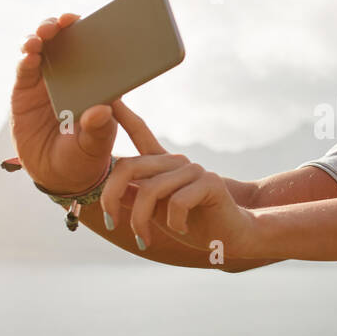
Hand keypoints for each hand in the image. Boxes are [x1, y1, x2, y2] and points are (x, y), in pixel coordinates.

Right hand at [11, 14, 139, 193]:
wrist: (57, 175)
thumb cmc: (84, 156)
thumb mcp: (95, 146)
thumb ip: (99, 130)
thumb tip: (102, 110)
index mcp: (95, 83)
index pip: (97, 51)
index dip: (96, 32)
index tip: (98, 21)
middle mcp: (71, 76)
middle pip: (67, 42)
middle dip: (65, 27)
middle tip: (67, 21)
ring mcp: (47, 81)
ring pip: (44, 49)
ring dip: (43, 35)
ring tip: (45, 33)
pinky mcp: (25, 90)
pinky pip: (25, 68)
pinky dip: (27, 57)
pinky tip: (30, 52)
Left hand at [101, 101, 258, 255]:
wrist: (228, 237)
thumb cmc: (192, 224)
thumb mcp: (154, 212)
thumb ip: (133, 197)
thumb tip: (107, 187)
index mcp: (162, 165)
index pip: (139, 133)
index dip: (123, 114)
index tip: (109, 96)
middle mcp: (176, 162)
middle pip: (129, 167)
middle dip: (111, 197)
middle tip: (111, 223)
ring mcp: (193, 170)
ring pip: (150, 191)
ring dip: (141, 221)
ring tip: (145, 239)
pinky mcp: (210, 182)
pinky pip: (177, 202)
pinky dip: (174, 223)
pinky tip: (183, 229)